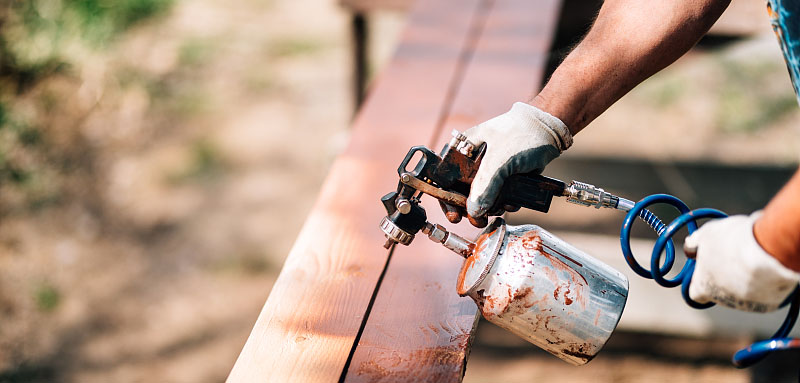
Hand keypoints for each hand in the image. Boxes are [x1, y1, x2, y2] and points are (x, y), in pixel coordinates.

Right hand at [439, 102, 571, 225]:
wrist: (549, 131)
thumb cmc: (520, 134)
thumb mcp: (499, 160)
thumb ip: (484, 186)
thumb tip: (473, 211)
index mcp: (461, 152)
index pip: (445, 179)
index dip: (447, 199)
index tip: (454, 215)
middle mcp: (471, 162)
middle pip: (462, 192)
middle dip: (471, 209)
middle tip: (478, 221)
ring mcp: (488, 170)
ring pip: (482, 197)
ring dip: (490, 208)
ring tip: (499, 209)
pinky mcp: (503, 177)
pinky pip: (498, 196)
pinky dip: (504, 203)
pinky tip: (511, 203)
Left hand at [684, 212, 799, 312]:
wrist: (770, 250)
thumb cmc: (734, 241)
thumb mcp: (707, 234)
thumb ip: (694, 243)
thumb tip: (689, 247)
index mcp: (702, 286)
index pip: (694, 293)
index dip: (699, 280)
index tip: (706, 268)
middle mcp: (721, 300)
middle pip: (719, 292)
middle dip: (725, 278)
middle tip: (733, 258)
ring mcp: (745, 304)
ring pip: (741, 293)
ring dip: (744, 281)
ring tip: (753, 259)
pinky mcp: (767, 306)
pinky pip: (762, 294)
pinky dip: (763, 284)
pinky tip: (766, 268)